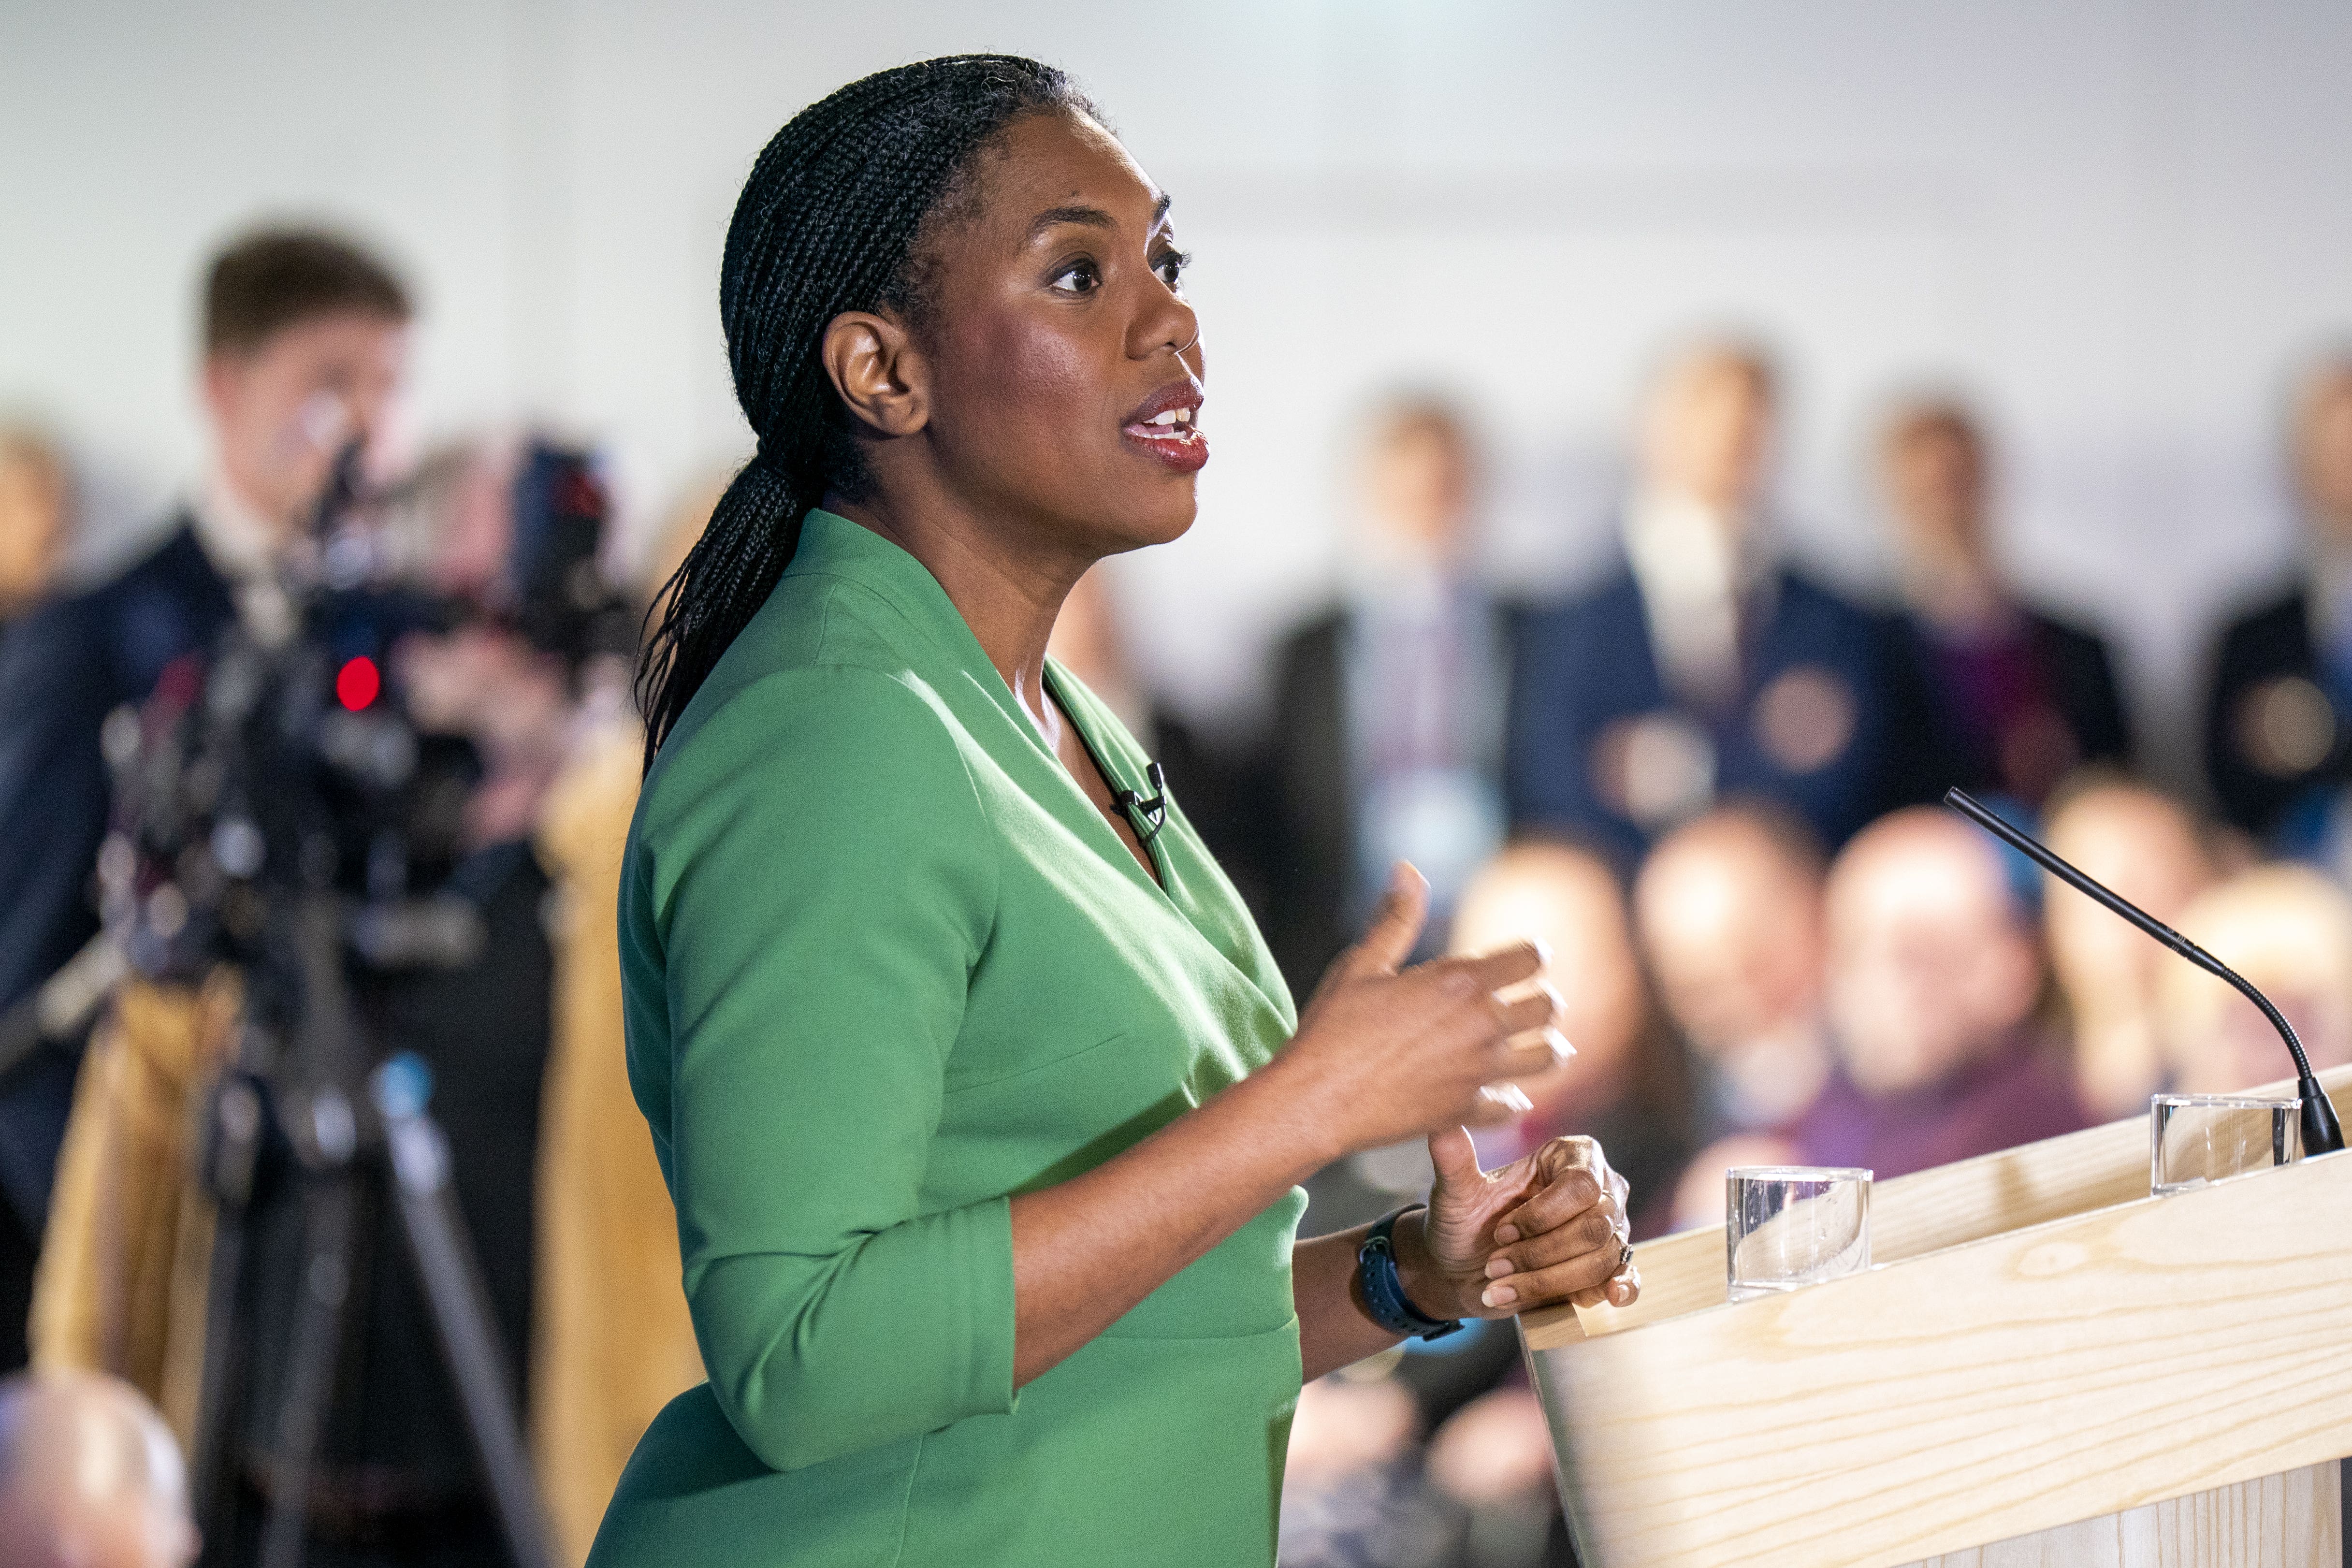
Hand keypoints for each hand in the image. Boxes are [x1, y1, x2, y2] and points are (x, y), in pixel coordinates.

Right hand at [1276, 864, 1569, 1158]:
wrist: (1315, 1099)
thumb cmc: (1333, 1027)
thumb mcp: (1362, 964)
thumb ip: (1396, 917)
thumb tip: (1407, 868)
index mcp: (1460, 983)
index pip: (1533, 958)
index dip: (1531, 955)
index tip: (1520, 960)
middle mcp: (1481, 1026)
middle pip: (1551, 1008)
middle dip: (1542, 1001)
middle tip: (1523, 1002)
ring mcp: (1478, 1073)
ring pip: (1549, 1058)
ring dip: (1543, 1047)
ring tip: (1525, 1044)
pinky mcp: (1467, 1112)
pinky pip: (1515, 1105)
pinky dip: (1511, 1097)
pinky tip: (1498, 1090)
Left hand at [1397, 1129, 1637, 1319]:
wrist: (1461, 1271)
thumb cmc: (1462, 1223)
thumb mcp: (1454, 1192)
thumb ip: (1453, 1158)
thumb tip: (1442, 1123)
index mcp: (1568, 1157)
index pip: (1580, 1185)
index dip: (1540, 1217)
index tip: (1501, 1231)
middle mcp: (1599, 1188)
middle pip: (1594, 1227)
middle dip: (1539, 1254)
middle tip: (1494, 1264)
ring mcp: (1608, 1229)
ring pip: (1600, 1260)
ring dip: (1547, 1282)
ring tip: (1503, 1286)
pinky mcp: (1607, 1267)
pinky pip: (1627, 1276)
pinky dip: (1622, 1288)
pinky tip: (1609, 1297)